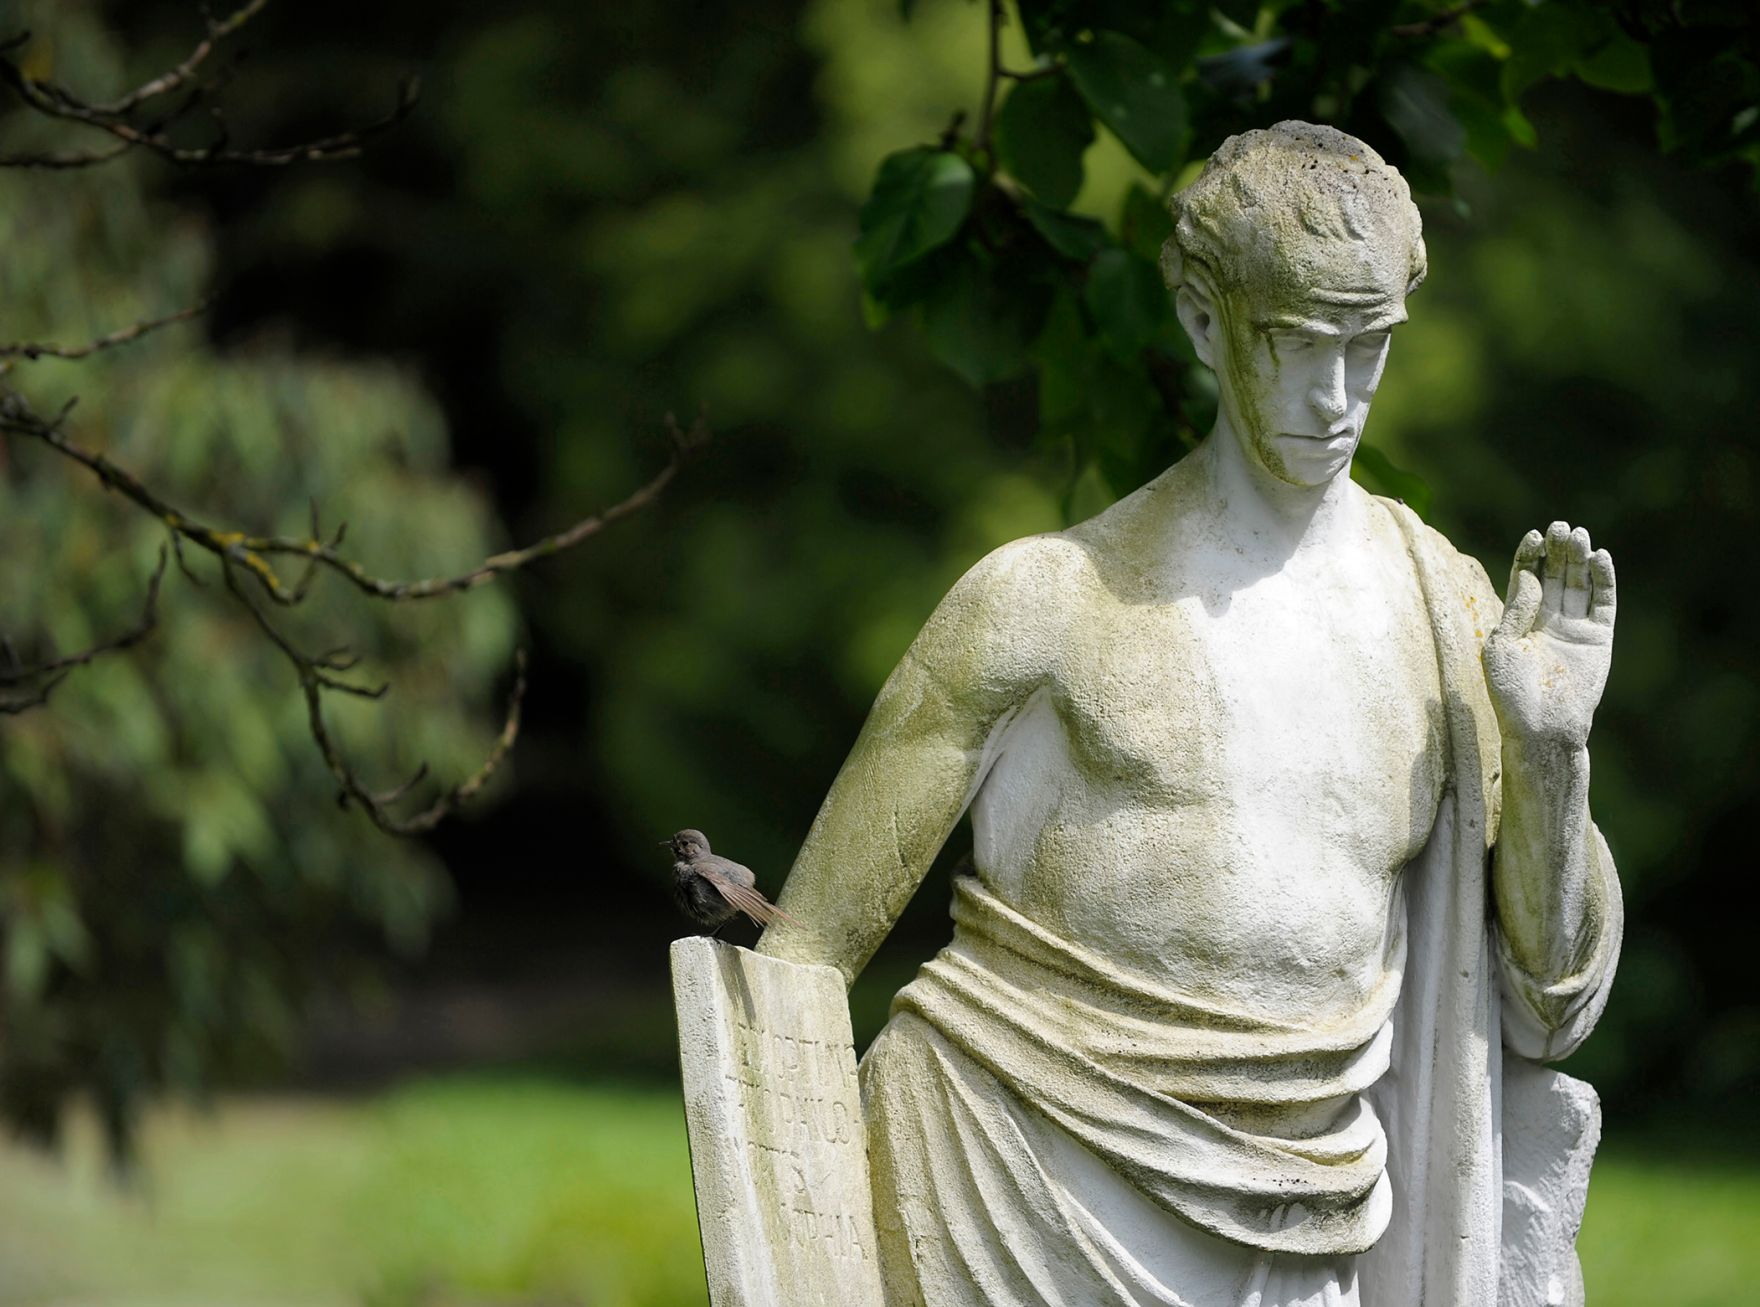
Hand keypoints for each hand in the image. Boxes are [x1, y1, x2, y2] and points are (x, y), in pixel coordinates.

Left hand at [1483, 521, 1614, 749]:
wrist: (1542, 728)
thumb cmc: (1511, 693)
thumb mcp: (1501, 646)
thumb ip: (1516, 610)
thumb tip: (1528, 575)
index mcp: (1519, 622)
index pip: (1527, 579)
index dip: (1531, 557)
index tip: (1534, 536)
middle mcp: (1547, 621)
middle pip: (1555, 576)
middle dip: (1557, 551)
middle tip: (1560, 527)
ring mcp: (1574, 629)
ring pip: (1579, 584)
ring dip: (1580, 559)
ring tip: (1578, 535)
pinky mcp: (1598, 639)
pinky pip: (1603, 603)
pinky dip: (1604, 580)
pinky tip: (1599, 557)